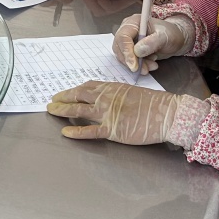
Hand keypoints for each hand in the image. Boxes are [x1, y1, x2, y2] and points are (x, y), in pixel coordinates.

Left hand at [47, 81, 193, 144]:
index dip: (74, 90)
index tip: (66, 92)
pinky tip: (65, 132)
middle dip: (63, 97)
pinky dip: (76, 131)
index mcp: (112, 88)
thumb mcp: (132, 92)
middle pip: (78, 95)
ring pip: (79, 110)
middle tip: (52, 100)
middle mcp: (106, 98)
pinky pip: (90, 130)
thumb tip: (107, 99)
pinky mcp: (112, 129)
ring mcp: (108, 113)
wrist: (167, 113)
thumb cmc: (154, 104)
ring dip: (63, 110)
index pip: (88, 86)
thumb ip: (117, 95)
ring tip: (51, 111)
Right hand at [112, 13, 194, 73]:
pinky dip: (139, 66)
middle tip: (144, 69)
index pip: (123, 37)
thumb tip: (137, 51)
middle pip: (120, 47)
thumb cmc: (171, 34)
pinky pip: (129, 61)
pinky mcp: (131, 50)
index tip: (134, 65)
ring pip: (123, 56)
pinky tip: (151, 65)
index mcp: (133, 22)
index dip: (126, 52)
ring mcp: (128, 41)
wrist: (176, 40)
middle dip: (131, 61)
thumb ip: (152, 42)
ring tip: (152, 66)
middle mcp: (128, 31)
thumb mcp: (165, 37)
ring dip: (136, 65)